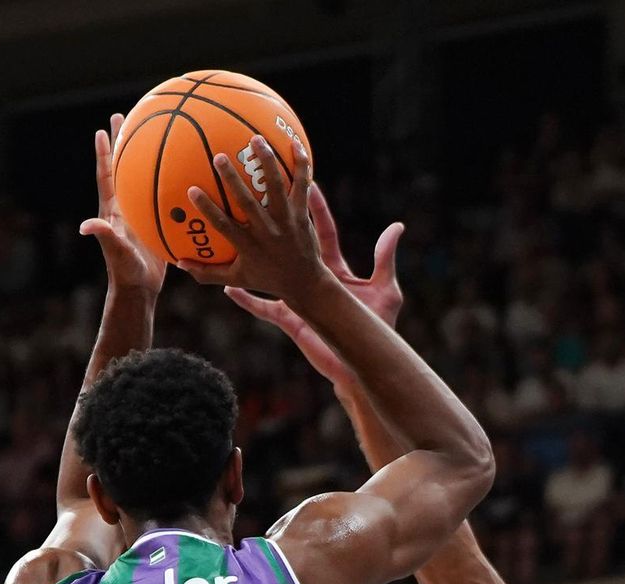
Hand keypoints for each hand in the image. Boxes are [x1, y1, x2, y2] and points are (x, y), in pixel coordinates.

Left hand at [79, 112, 165, 296]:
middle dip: (122, 142)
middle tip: (124, 117)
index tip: (102, 130)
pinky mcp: (155, 222)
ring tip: (155, 134)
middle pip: (123, 167)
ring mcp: (140, 214)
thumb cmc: (125, 272)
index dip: (104, 154)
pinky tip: (188, 174)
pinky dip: (172, 183)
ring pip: (144, 178)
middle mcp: (125, 207)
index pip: (107, 175)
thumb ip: (104, 237)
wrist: (140, 289)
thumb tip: (86, 226)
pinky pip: (165, 197)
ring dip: (146, 156)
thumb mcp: (116, 252)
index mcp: (114, 210)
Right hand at [180, 136, 329, 298]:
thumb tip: (178, 263)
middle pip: (248, 202)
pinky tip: (295, 145)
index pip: (224, 225)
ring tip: (257, 139)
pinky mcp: (302, 213)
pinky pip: (302, 185)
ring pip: (276, 187)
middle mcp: (267, 231)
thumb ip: (207, 272)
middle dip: (233, 179)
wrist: (305, 282)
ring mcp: (286, 220)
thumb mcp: (236, 278)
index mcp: (248, 245)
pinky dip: (301, 165)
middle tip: (219, 156)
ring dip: (267, 162)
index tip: (192, 189)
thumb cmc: (268, 279)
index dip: (208, 208)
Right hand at [225, 184, 404, 386]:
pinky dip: (245, 299)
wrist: (362, 359)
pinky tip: (226, 289)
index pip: (324, 231)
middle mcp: (312, 280)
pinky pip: (262, 307)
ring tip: (234, 235)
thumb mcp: (385, 290)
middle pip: (292, 243)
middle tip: (265, 195)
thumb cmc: (376, 326)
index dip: (317, 208)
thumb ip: (386, 258)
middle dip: (280, 221)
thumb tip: (397, 226)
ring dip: (255, 255)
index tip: (309, 184)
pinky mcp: (290, 318)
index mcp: (333, 271)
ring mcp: (298, 298)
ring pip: (272, 272)